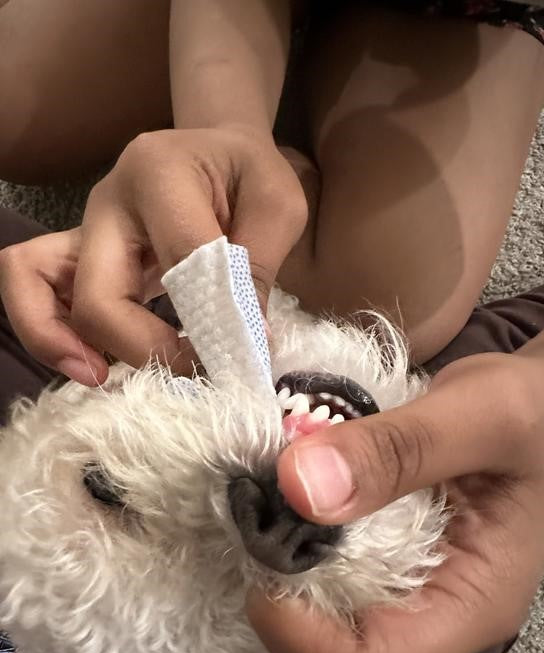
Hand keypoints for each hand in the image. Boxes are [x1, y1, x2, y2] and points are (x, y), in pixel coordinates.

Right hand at [0, 128, 306, 383]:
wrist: (217, 151)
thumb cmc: (247, 174)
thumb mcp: (277, 205)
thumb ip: (259, 267)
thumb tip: (245, 342)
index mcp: (160, 173)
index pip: (181, 259)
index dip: (214, 317)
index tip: (247, 352)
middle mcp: (108, 201)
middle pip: (98, 292)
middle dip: (140, 346)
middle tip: (190, 372)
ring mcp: (84, 226)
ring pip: (33, 281)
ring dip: (58, 340)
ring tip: (100, 377)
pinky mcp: (77, 251)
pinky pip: (35, 286)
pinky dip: (51, 329)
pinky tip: (93, 363)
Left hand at [247, 352, 543, 652]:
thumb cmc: (535, 413)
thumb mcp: (482, 412)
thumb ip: (397, 449)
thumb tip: (297, 487)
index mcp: (470, 607)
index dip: (296, 634)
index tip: (264, 547)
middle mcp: (434, 617)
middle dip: (279, 597)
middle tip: (260, 513)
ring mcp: (407, 594)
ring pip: (316, 625)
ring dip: (278, 567)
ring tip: (268, 497)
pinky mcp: (386, 566)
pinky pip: (322, 580)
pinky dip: (290, 544)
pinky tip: (286, 495)